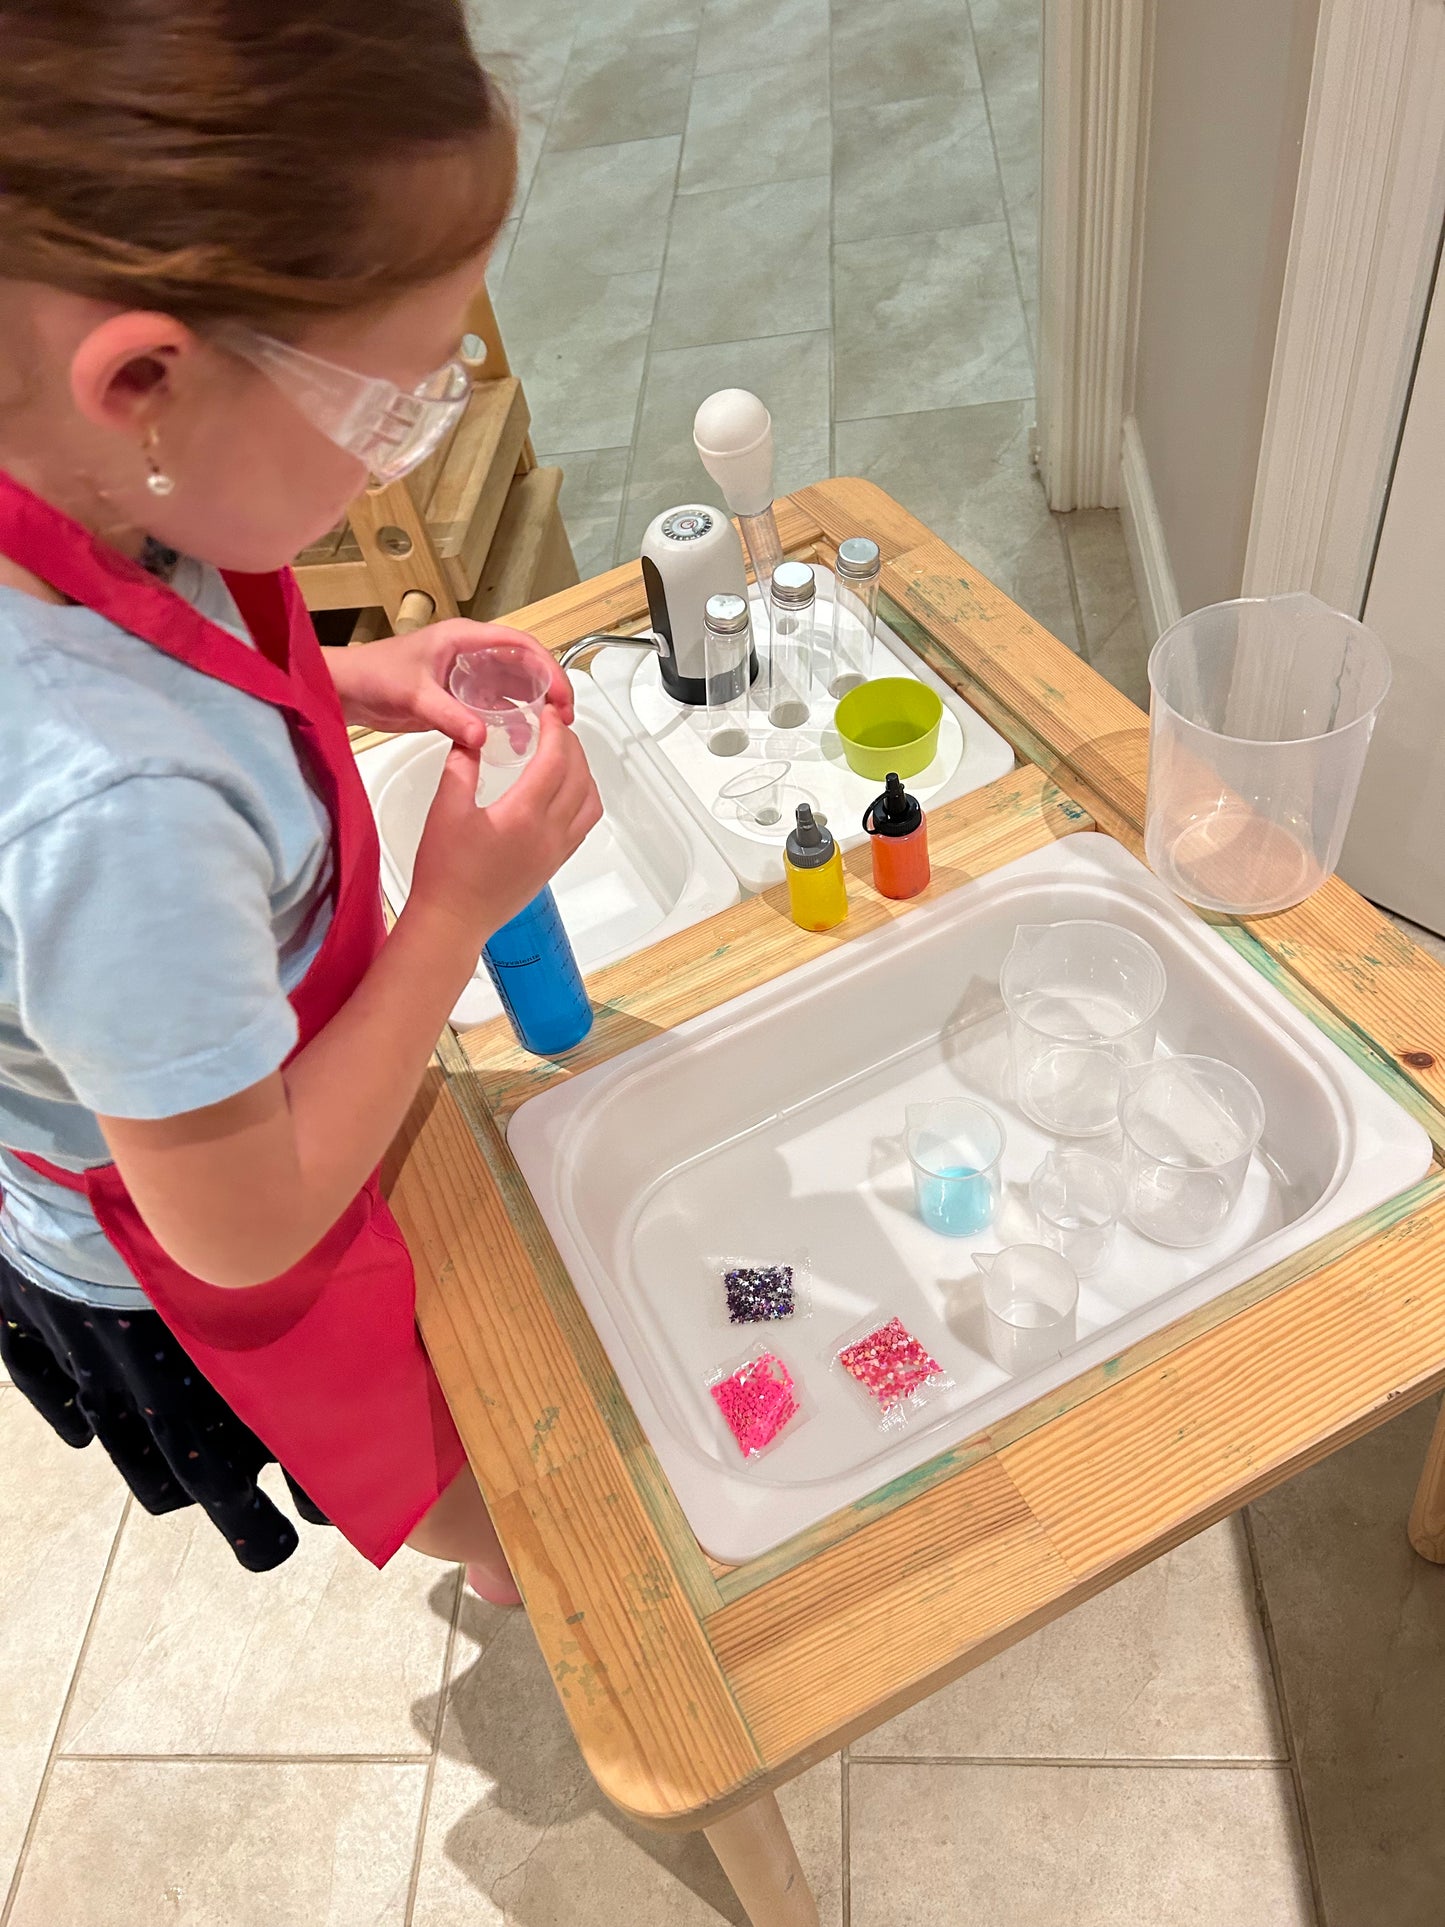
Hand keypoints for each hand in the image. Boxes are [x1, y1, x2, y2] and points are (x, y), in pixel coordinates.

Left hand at [324, 620, 573, 746]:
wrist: (345, 691)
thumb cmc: (372, 675)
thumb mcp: (414, 695)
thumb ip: (449, 715)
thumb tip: (483, 737)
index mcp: (465, 639)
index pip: (520, 645)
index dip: (547, 667)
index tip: (560, 695)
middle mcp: (470, 654)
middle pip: (523, 666)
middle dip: (547, 689)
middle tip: (564, 718)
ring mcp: (465, 676)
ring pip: (512, 687)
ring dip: (531, 707)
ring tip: (547, 732)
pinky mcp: (457, 697)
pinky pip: (493, 707)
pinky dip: (509, 721)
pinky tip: (516, 741)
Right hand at [407, 708, 601, 943]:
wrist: (452, 920)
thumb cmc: (446, 874)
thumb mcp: (445, 809)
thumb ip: (462, 766)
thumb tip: (471, 736)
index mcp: (523, 815)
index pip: (556, 759)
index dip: (555, 729)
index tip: (547, 712)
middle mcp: (549, 833)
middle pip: (579, 776)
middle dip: (571, 744)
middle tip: (554, 727)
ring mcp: (556, 851)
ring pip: (590, 801)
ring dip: (583, 772)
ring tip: (563, 755)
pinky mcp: (554, 864)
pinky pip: (584, 824)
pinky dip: (583, 798)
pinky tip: (564, 791)